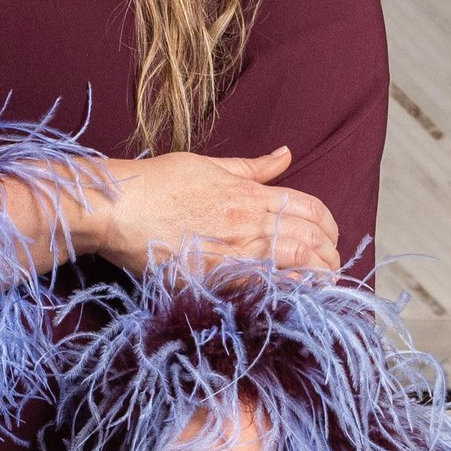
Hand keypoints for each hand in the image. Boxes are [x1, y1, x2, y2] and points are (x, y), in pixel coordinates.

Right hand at [80, 147, 336, 280]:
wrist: (119, 207)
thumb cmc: (158, 183)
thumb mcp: (209, 164)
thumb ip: (252, 167)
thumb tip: (286, 154)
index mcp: (250, 193)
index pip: (309, 207)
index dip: (329, 225)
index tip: (331, 237)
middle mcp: (250, 221)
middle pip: (311, 237)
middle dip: (330, 253)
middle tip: (332, 265)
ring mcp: (236, 249)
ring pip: (298, 261)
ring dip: (318, 273)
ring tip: (323, 283)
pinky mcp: (217, 275)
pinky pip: (266, 285)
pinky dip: (289, 290)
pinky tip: (298, 296)